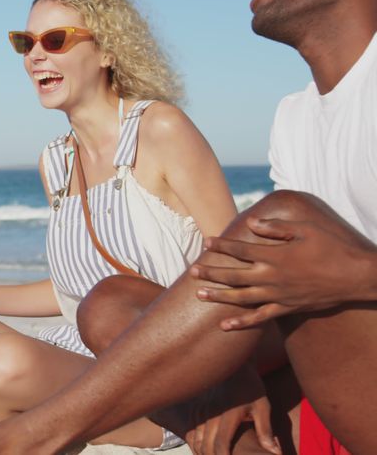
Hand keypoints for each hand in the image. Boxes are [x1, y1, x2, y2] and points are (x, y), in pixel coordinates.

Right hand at [184, 367, 279, 454]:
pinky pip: (191, 430)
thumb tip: (275, 453)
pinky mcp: (198, 407)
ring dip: (201, 452)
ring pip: (195, 438)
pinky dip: (195, 443)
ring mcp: (202, 410)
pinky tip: (203, 450)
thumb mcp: (263, 407)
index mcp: (228, 415)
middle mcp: (211, 414)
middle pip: (204, 445)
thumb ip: (265, 430)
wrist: (234, 365)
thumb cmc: (251, 388)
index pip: (220, 444)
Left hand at [191, 215, 375, 329]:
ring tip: (199, 295)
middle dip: (211, 273)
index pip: (240, 250)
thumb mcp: (306, 229)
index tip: (206, 242)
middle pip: (233, 276)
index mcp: (274, 256)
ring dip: (218, 296)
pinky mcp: (287, 309)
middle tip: (192, 271)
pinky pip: (260, 318)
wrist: (358, 276)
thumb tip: (251, 223)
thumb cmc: (334, 247)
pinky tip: (224, 326)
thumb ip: (276, 227)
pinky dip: (241, 323)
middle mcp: (272, 277)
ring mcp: (278, 295)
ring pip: (241, 298)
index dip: (221, 246)